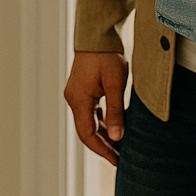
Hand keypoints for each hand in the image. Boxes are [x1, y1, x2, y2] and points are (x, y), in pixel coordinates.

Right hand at [64, 51, 128, 165]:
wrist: (97, 34)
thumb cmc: (107, 56)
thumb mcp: (115, 83)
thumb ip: (116, 111)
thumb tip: (117, 138)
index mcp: (79, 99)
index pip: (88, 134)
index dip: (103, 150)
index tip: (118, 161)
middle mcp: (73, 99)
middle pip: (86, 131)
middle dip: (103, 146)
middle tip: (121, 158)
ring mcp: (76, 94)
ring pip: (88, 122)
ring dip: (103, 134)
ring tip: (121, 146)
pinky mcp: (81, 90)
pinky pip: (90, 112)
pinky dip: (101, 122)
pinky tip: (115, 127)